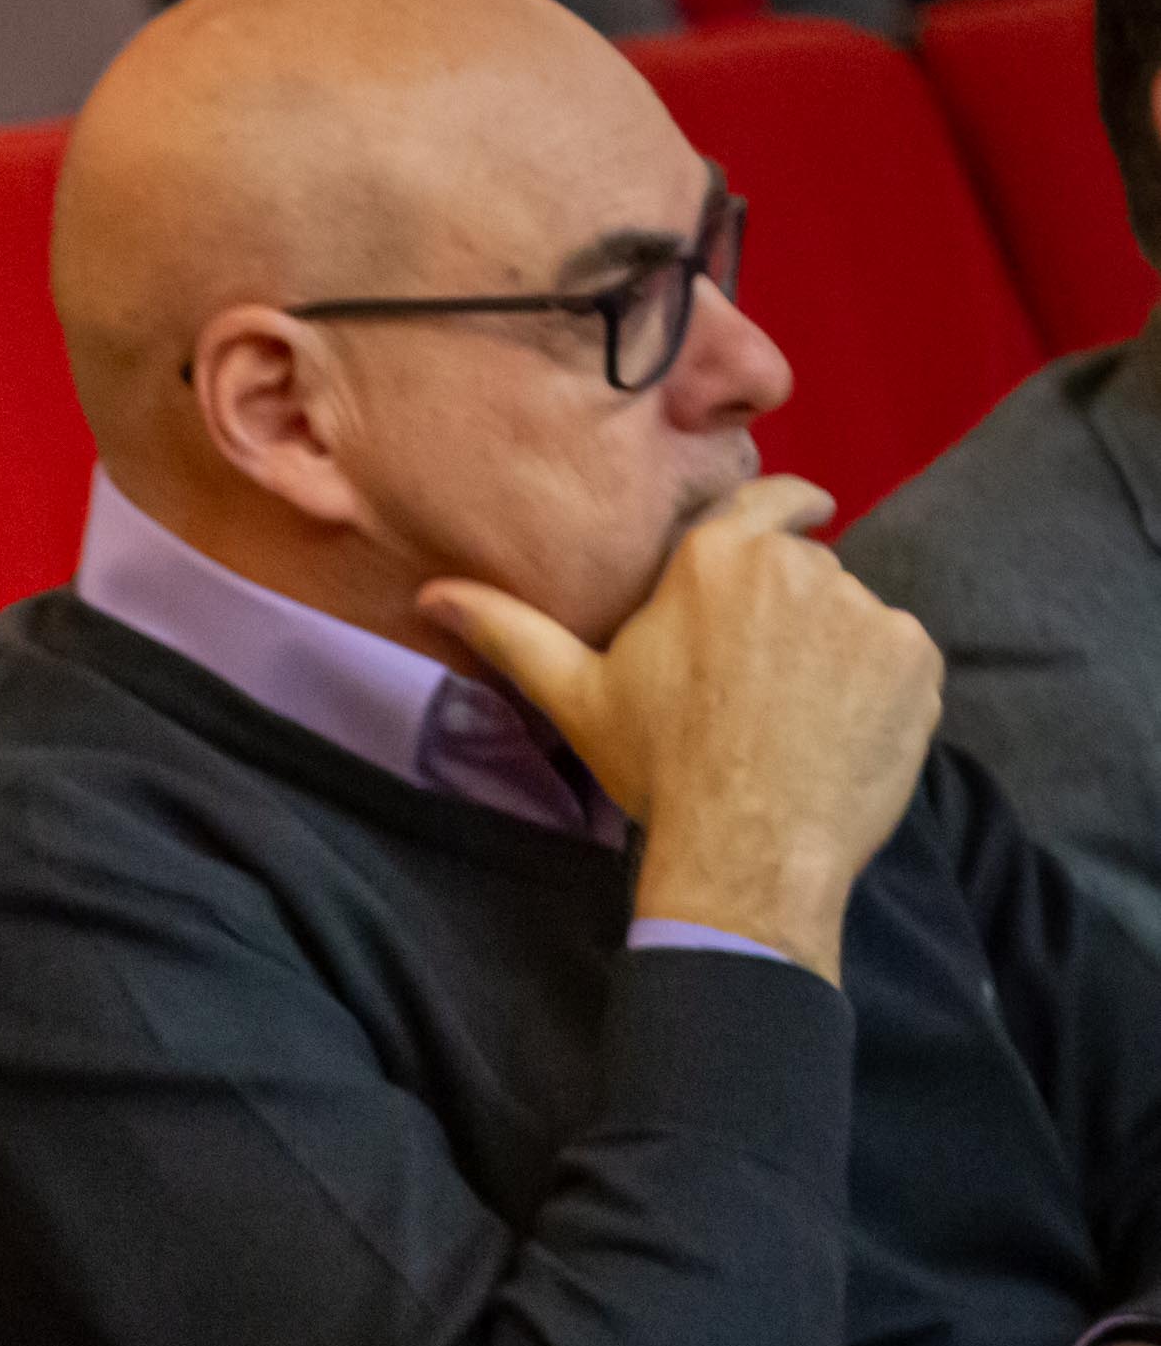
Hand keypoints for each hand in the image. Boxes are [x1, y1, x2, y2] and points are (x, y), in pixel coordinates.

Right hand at [418, 476, 934, 979]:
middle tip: (759, 683)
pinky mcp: (914, 658)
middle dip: (791, 615)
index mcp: (715, 558)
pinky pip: (899, 660)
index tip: (807, 515)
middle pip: (807, 572)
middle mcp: (798, 566)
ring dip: (834, 655)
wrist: (744, 847)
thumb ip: (511, 631)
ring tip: (796, 721)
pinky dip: (878, 691)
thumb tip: (430, 594)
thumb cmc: (656, 767)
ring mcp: (865, 610)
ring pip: (853, 619)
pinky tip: (837, 736)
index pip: (770, 499)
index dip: (788, 508)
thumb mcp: (576, 694)